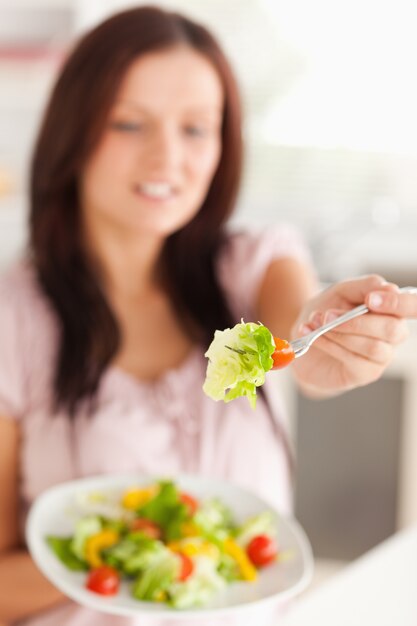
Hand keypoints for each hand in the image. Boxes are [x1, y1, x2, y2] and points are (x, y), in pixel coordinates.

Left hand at [291, 275, 415, 396]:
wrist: (303, 338)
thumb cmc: (328, 313)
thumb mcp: (342, 292)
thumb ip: (365, 286)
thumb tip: (390, 289)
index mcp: (392, 310)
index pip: (410, 307)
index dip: (397, 303)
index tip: (370, 299)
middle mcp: (394, 334)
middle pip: (392, 330)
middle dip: (357, 322)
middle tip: (327, 314)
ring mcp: (382, 357)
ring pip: (372, 347)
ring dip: (339, 333)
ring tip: (315, 323)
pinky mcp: (366, 374)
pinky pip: (354, 360)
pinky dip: (330, 345)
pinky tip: (314, 336)